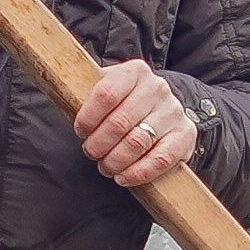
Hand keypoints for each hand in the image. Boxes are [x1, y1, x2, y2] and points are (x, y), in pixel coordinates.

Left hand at [71, 57, 199, 193]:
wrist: (162, 110)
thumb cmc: (124, 102)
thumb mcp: (108, 88)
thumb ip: (88, 93)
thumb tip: (64, 97)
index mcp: (134, 71)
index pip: (106, 93)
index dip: (88, 117)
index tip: (80, 131)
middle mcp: (157, 88)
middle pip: (119, 122)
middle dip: (99, 144)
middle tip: (91, 152)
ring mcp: (173, 112)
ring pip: (137, 142)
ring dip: (115, 161)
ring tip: (106, 166)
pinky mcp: (185, 135)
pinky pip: (160, 159)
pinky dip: (138, 173)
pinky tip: (124, 177)